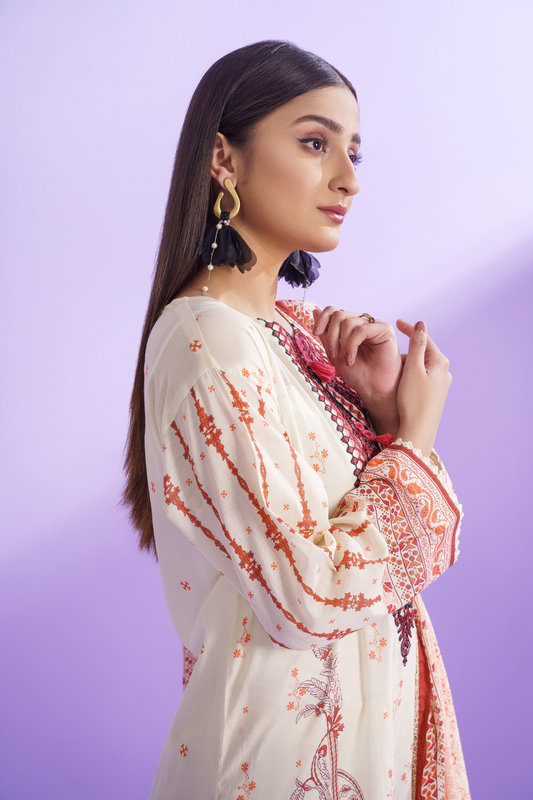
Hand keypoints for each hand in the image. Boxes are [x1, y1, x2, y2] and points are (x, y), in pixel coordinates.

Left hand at [312, 307, 401, 434]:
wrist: (374, 389)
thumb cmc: (358, 374)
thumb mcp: (334, 353)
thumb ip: (325, 334)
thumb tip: (315, 310)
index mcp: (351, 327)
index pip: (334, 311)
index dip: (322, 318)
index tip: (315, 332)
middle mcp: (362, 323)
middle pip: (339, 314)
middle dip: (331, 334)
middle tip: (333, 354)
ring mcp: (374, 325)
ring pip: (348, 322)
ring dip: (342, 343)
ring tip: (347, 360)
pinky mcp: (385, 330)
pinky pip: (361, 330)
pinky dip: (351, 345)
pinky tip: (352, 359)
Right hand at [395, 319, 451, 456]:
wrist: (419, 431)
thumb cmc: (413, 400)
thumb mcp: (412, 370)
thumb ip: (416, 346)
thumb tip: (421, 324)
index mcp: (440, 362)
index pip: (424, 338)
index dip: (410, 329)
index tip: (397, 322)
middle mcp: (444, 372)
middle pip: (423, 352)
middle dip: (407, 349)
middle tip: (389, 350)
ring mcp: (441, 385)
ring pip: (421, 366)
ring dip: (408, 363)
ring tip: (392, 368)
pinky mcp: (435, 395)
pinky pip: (421, 378)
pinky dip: (410, 375)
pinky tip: (401, 381)